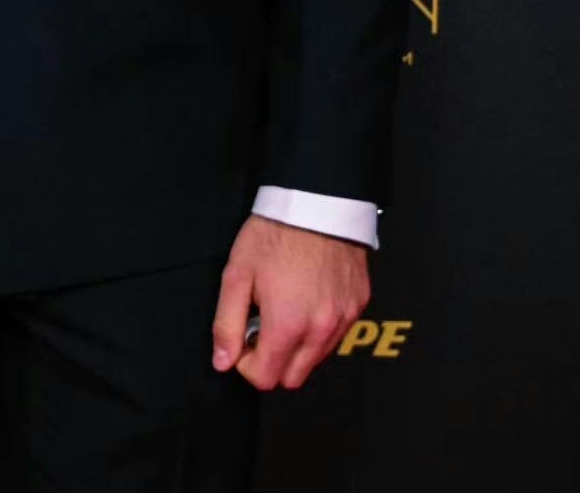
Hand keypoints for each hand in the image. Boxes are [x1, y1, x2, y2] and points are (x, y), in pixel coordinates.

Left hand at [211, 212, 369, 390]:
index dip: (246, 364)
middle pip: (293, 378)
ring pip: (316, 359)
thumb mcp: (237, 273)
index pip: (266, 379)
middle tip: (261, 325)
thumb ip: (226, 323)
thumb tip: (222, 361)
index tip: (242, 338)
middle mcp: (321, 330)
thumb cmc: (275, 233)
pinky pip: (336, 335)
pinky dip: (319, 329)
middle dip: (272, 360)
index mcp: (288, 325)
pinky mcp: (357, 306)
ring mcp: (343, 319)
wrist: (317, 201)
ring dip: (296, 347)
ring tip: (284, 307)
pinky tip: (307, 298)